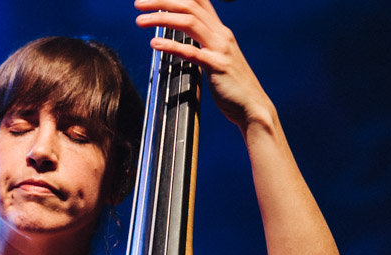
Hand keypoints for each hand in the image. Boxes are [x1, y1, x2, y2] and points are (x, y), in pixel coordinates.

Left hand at [134, 0, 270, 130]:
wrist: (253, 107)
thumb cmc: (233, 88)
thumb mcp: (217, 61)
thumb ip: (204, 48)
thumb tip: (186, 43)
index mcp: (220, 31)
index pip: (199, 0)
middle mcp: (221, 34)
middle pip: (189, 5)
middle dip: (161, 0)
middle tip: (138, 3)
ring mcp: (220, 49)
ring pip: (189, 21)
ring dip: (161, 17)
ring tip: (140, 21)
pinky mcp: (217, 66)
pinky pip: (191, 52)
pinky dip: (171, 45)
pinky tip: (155, 44)